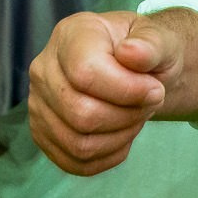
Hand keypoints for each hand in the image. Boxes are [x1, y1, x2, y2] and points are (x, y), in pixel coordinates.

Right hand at [26, 11, 181, 175]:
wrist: (136, 70)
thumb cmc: (146, 52)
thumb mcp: (159, 39)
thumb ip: (151, 44)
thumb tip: (131, 53)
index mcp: (70, 36)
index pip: (85, 73)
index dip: (127, 90)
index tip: (155, 89)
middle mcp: (44, 69)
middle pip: (81, 114)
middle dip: (128, 115)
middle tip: (150, 103)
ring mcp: (39, 104)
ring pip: (79, 143)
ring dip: (121, 136)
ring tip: (136, 115)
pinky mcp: (43, 134)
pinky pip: (76, 162)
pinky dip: (109, 155)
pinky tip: (124, 134)